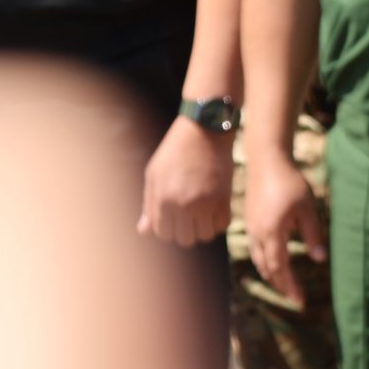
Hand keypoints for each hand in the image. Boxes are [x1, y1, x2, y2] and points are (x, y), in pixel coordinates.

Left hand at [136, 116, 231, 245]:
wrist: (205, 129)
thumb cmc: (175, 150)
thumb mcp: (154, 174)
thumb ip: (149, 204)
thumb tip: (144, 230)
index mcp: (163, 199)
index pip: (163, 233)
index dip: (168, 229)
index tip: (174, 218)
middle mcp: (183, 204)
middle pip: (184, 239)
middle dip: (186, 232)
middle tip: (190, 218)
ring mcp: (205, 202)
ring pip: (204, 236)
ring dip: (203, 229)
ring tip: (204, 216)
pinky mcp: (224, 197)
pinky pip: (223, 225)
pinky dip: (219, 223)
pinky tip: (216, 211)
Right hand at [244, 145, 326, 306]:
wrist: (267, 162)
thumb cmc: (291, 183)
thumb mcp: (308, 208)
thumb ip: (313, 234)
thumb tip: (320, 259)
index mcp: (272, 234)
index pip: (280, 268)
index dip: (290, 286)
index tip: (300, 300)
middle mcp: (257, 235)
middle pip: (268, 269)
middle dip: (282, 284)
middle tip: (296, 296)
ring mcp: (251, 229)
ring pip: (259, 261)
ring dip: (272, 274)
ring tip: (286, 284)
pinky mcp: (250, 223)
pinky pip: (256, 250)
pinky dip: (265, 262)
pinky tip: (274, 262)